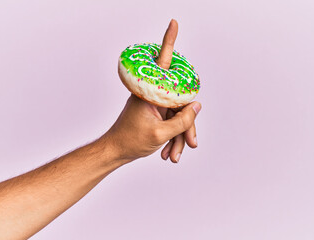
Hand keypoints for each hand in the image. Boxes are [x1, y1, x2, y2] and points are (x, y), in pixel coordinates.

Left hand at [104, 19, 201, 162]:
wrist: (116, 152)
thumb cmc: (131, 141)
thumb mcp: (159, 134)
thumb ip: (182, 120)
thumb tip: (197, 105)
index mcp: (150, 93)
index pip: (163, 63)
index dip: (169, 42)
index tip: (173, 22)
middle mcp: (154, 95)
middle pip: (181, 103)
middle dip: (186, 127)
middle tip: (191, 144)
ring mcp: (156, 105)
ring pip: (178, 116)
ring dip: (179, 138)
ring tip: (173, 156)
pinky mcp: (156, 114)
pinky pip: (172, 123)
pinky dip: (173, 139)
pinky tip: (169, 154)